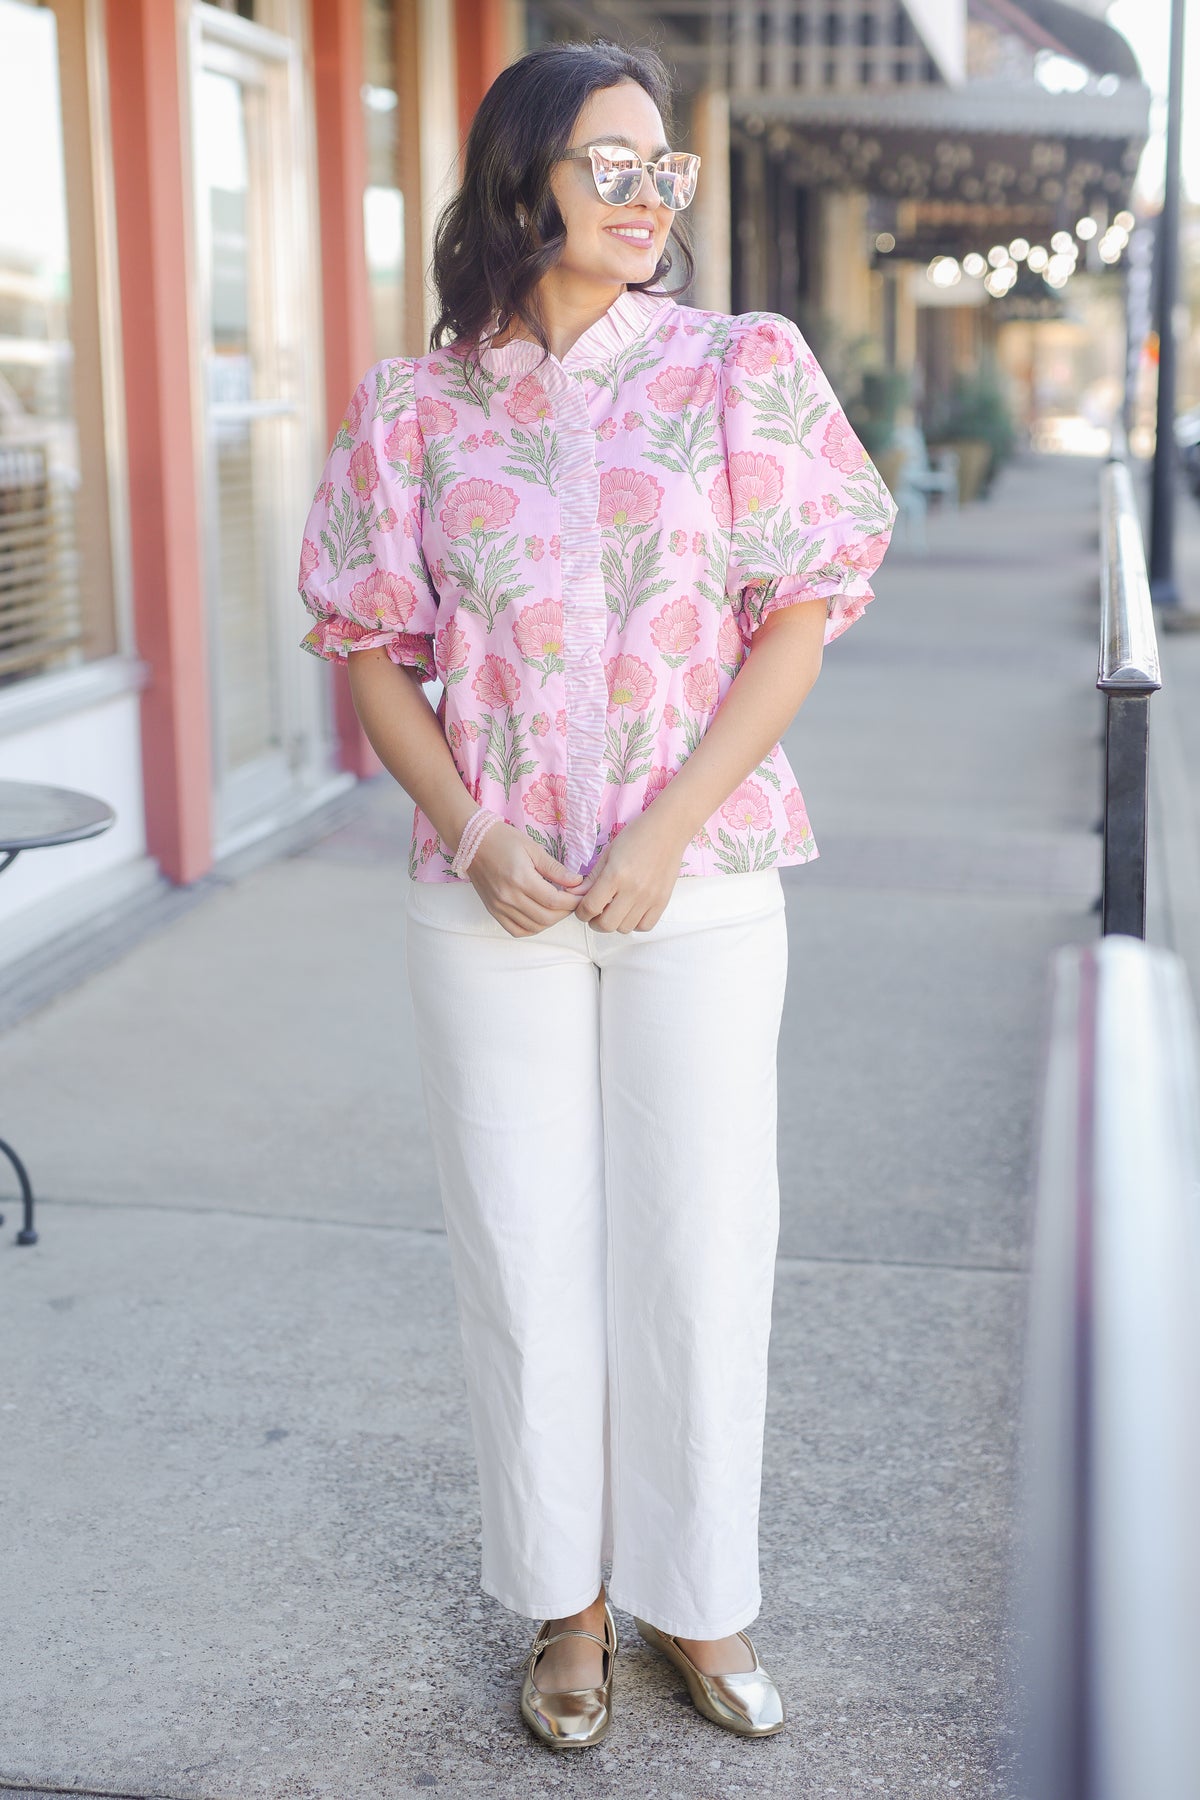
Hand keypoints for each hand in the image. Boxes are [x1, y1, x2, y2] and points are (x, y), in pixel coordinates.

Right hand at [467, 820, 585, 936]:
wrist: (472, 841)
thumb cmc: (502, 840)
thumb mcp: (533, 848)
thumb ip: (555, 869)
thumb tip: (577, 882)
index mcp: (520, 878)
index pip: (554, 901)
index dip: (572, 902)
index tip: (580, 895)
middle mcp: (509, 897)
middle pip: (546, 917)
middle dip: (565, 912)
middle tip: (572, 901)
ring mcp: (500, 906)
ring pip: (534, 927)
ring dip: (551, 920)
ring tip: (558, 907)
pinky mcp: (493, 910)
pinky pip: (517, 930)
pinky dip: (533, 928)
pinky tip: (540, 916)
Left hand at [572, 813, 689, 932]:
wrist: (668, 830)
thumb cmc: (636, 836)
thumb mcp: (608, 853)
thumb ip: (591, 878)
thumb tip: (574, 894)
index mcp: (615, 875)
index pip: (590, 908)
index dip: (581, 913)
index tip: (582, 909)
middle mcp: (633, 890)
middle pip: (606, 924)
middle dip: (595, 922)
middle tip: (596, 912)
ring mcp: (650, 898)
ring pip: (625, 928)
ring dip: (615, 923)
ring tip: (614, 910)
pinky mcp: (662, 901)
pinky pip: (645, 926)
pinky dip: (635, 923)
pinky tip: (631, 911)